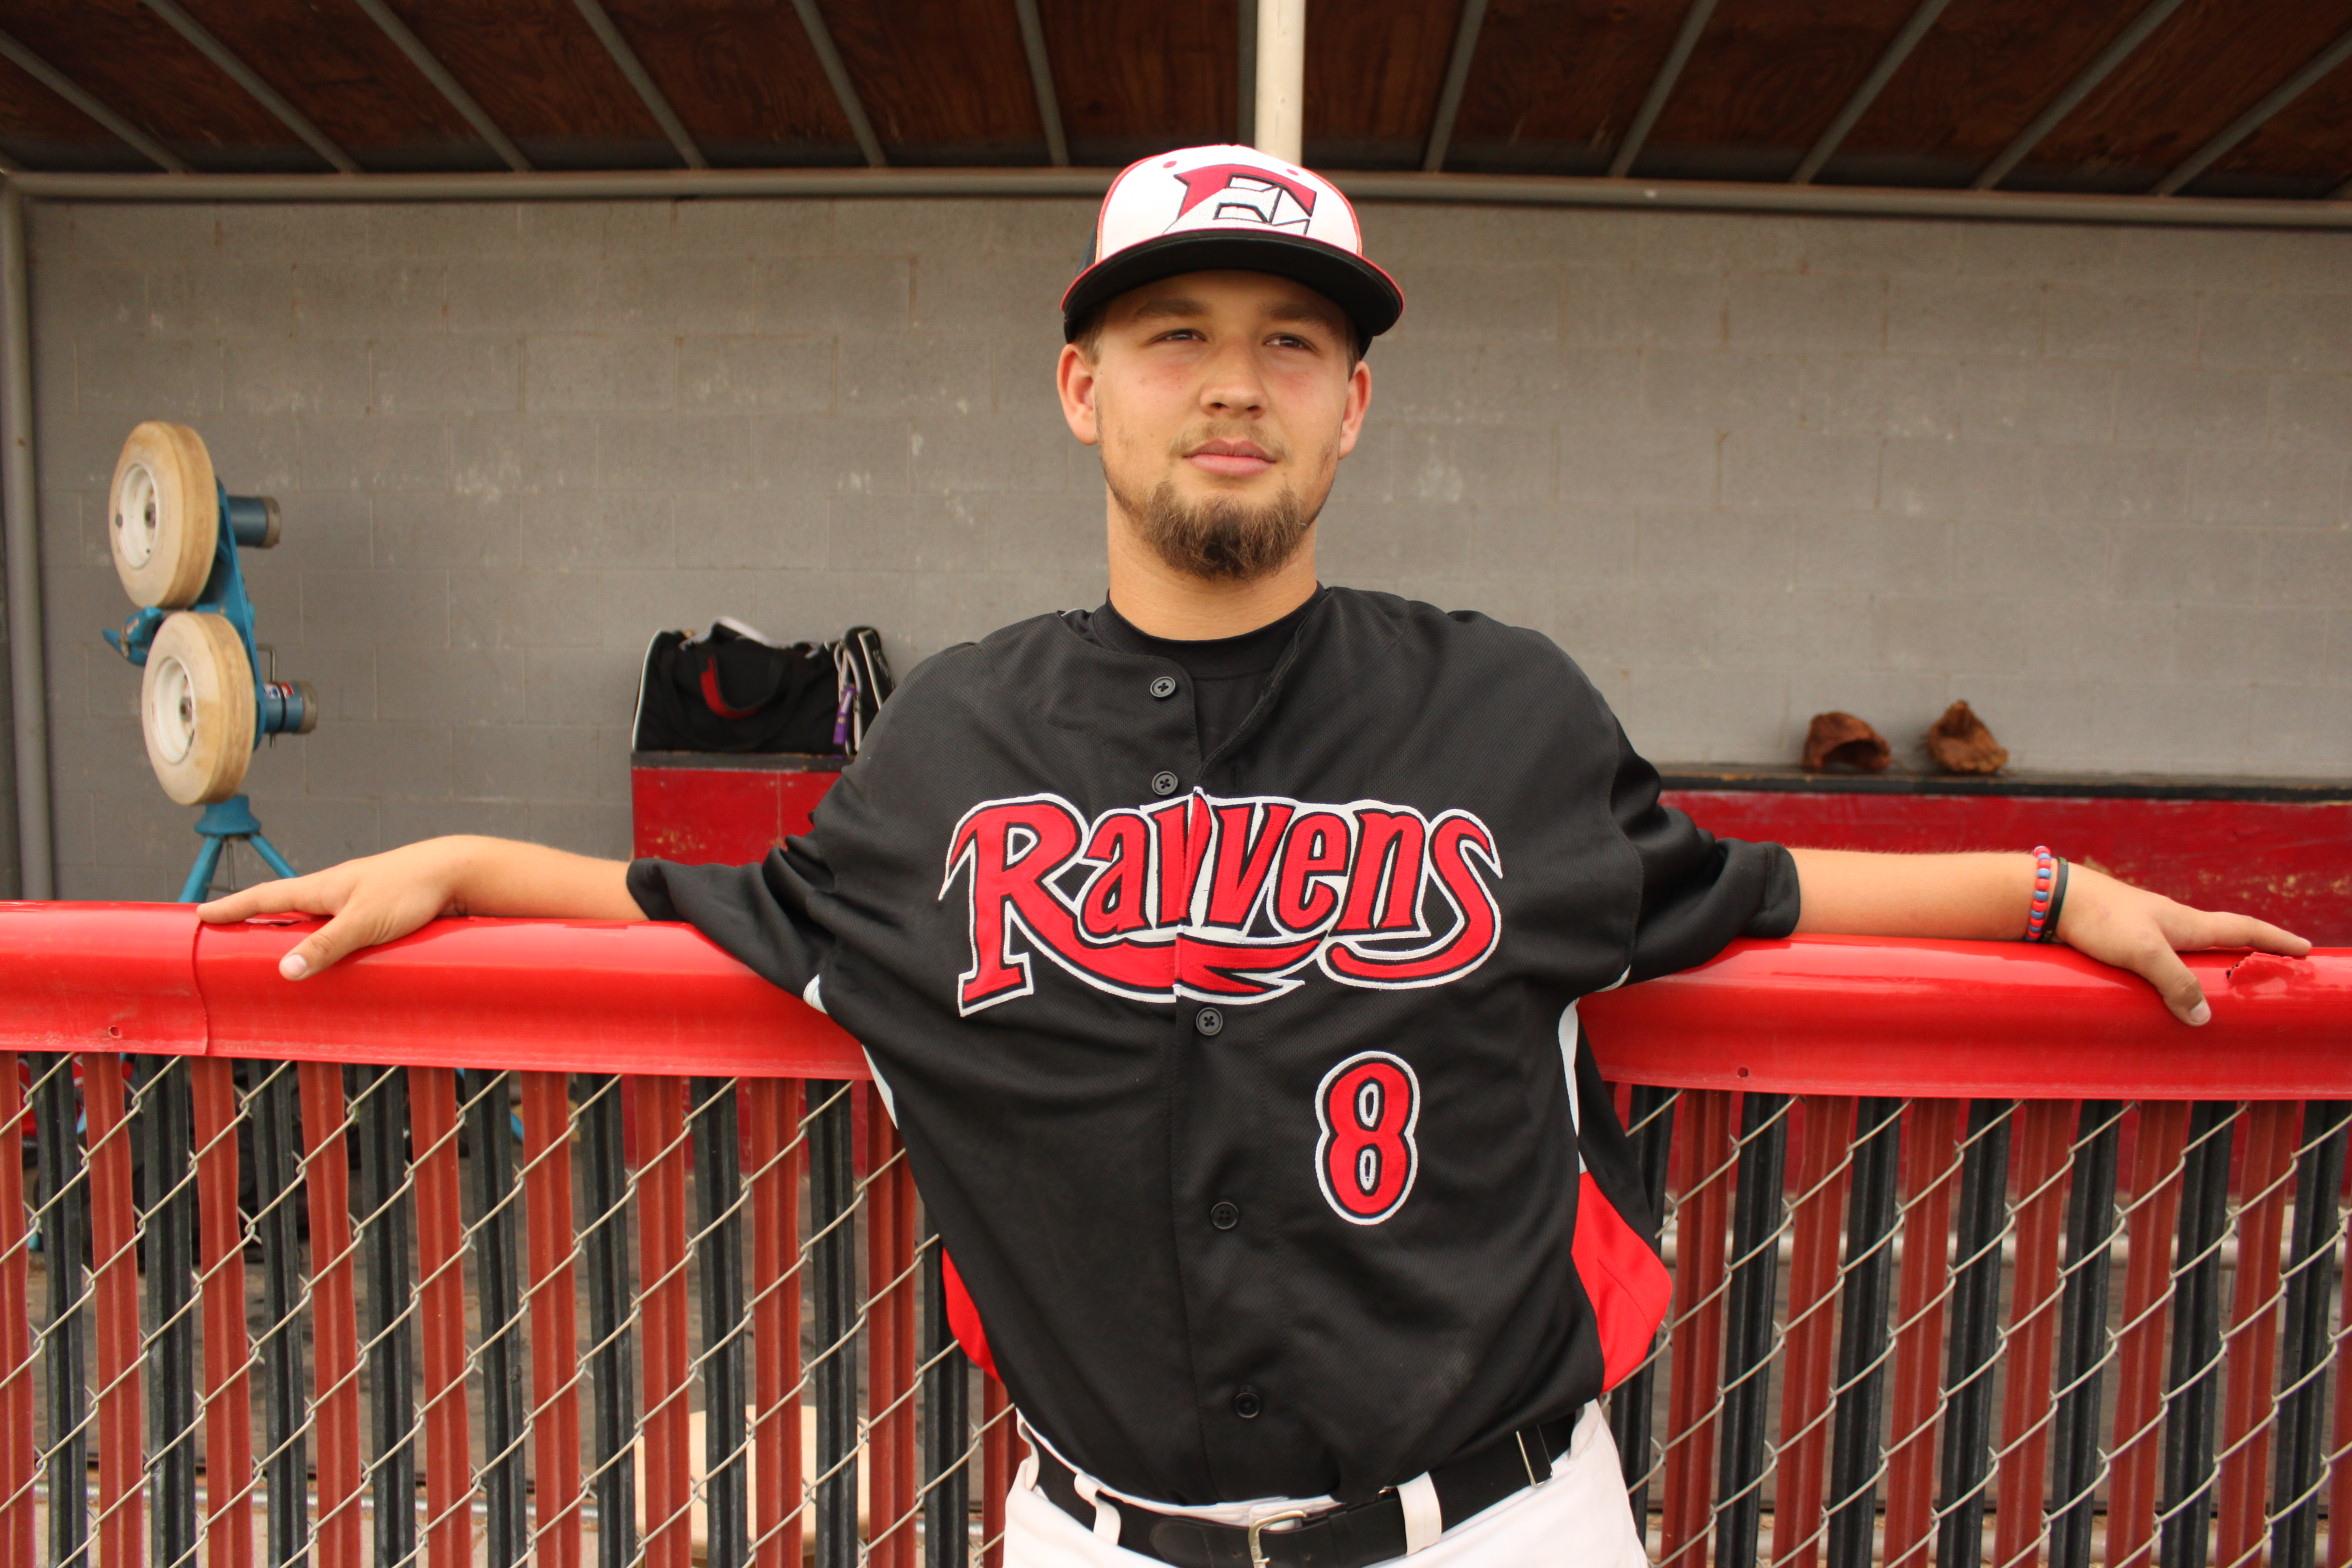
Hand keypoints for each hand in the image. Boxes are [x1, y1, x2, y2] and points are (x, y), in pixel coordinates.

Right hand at [196, 838, 474, 979]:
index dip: (232, 908)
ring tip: (270, 952)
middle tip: (227, 931)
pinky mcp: (380, 910)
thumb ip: (325, 946)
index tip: (201, 914)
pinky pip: (341, 927)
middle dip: (255, 920)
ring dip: (291, 932)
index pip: (265, 897)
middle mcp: (335, 890)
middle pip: (284, 906)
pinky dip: (325, 940)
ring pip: (313, 917)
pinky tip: (329, 955)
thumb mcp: (363, 922)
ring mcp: (357, 899)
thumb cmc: (411, 890)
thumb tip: (284, 971)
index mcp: (322, 887)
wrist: (458, 872)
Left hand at [2053, 862, 2313, 1025]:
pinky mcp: (2119, 939)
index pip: (2243, 928)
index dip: (2276, 939)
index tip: (2304, 949)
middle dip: (2244, 954)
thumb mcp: (2144, 952)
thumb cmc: (2099, 918)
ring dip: (2205, 968)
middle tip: (2266, 971)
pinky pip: (2156, 960)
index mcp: (2187, 922)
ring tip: (2216, 992)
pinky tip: (2160, 992)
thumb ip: (2176, 982)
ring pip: (2185, 952)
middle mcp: (2170, 923)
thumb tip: (2204, 1017)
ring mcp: (2145, 930)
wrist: (2051, 897)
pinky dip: (2170, 974)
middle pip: (2218, 939)